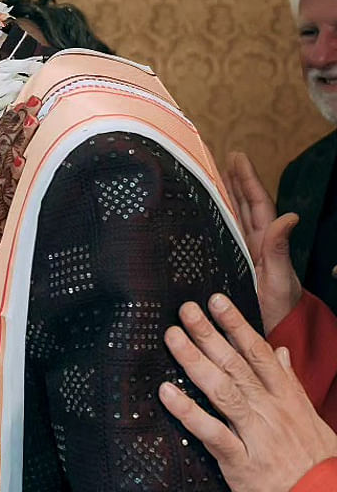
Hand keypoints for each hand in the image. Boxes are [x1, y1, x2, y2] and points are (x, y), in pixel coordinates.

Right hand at [0, 99, 39, 324]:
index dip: (2, 125)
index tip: (16, 108)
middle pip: (0, 150)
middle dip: (17, 127)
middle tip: (34, 105)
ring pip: (7, 167)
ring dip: (21, 144)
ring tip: (34, 122)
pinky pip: (10, 194)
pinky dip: (16, 177)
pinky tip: (25, 160)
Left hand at [160, 293, 336, 491]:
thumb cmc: (318, 469)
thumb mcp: (312, 421)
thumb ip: (290, 385)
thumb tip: (280, 351)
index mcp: (288, 400)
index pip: (260, 353)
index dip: (237, 325)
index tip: (216, 301)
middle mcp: (271, 412)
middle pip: (236, 365)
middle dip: (209, 334)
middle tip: (185, 309)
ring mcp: (256, 436)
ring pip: (222, 390)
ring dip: (194, 361)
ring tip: (171, 337)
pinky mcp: (241, 463)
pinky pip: (211, 432)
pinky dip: (188, 411)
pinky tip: (166, 392)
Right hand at [224, 152, 301, 331]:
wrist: (269, 335)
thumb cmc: (278, 311)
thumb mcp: (280, 280)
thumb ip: (280, 249)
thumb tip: (290, 217)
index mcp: (265, 243)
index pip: (256, 204)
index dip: (246, 179)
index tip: (236, 157)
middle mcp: (252, 245)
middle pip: (242, 206)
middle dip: (232, 181)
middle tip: (219, 158)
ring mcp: (240, 255)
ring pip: (231, 218)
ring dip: (223, 196)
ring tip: (211, 176)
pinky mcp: (227, 266)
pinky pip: (219, 237)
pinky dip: (212, 221)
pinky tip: (202, 214)